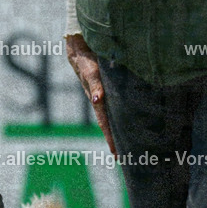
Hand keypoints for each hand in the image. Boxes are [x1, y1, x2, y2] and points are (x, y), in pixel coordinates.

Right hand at [66, 33, 117, 156]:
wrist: (79, 50)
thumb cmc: (86, 60)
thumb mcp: (90, 71)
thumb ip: (95, 84)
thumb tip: (97, 99)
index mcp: (97, 100)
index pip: (105, 124)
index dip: (110, 139)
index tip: (116, 153)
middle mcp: (100, 102)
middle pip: (108, 125)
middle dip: (114, 141)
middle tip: (122, 157)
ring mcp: (103, 98)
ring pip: (112, 118)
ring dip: (117, 130)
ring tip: (126, 144)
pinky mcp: (107, 91)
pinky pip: (114, 108)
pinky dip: (120, 117)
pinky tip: (127, 121)